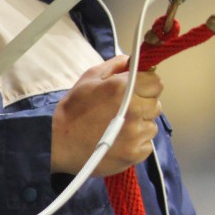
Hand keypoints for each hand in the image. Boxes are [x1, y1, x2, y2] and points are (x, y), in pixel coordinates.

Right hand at [51, 55, 162, 175]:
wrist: (57, 143)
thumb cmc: (73, 109)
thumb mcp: (90, 78)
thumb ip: (115, 65)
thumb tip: (133, 61)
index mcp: (124, 88)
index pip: (156, 83)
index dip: (147, 86)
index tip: (138, 90)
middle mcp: (134, 110)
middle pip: (156, 105)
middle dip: (143, 105)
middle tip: (125, 110)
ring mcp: (135, 134)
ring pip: (152, 126)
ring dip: (140, 125)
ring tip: (120, 128)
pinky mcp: (134, 154)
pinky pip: (147, 145)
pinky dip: (137, 144)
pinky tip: (120, 141)